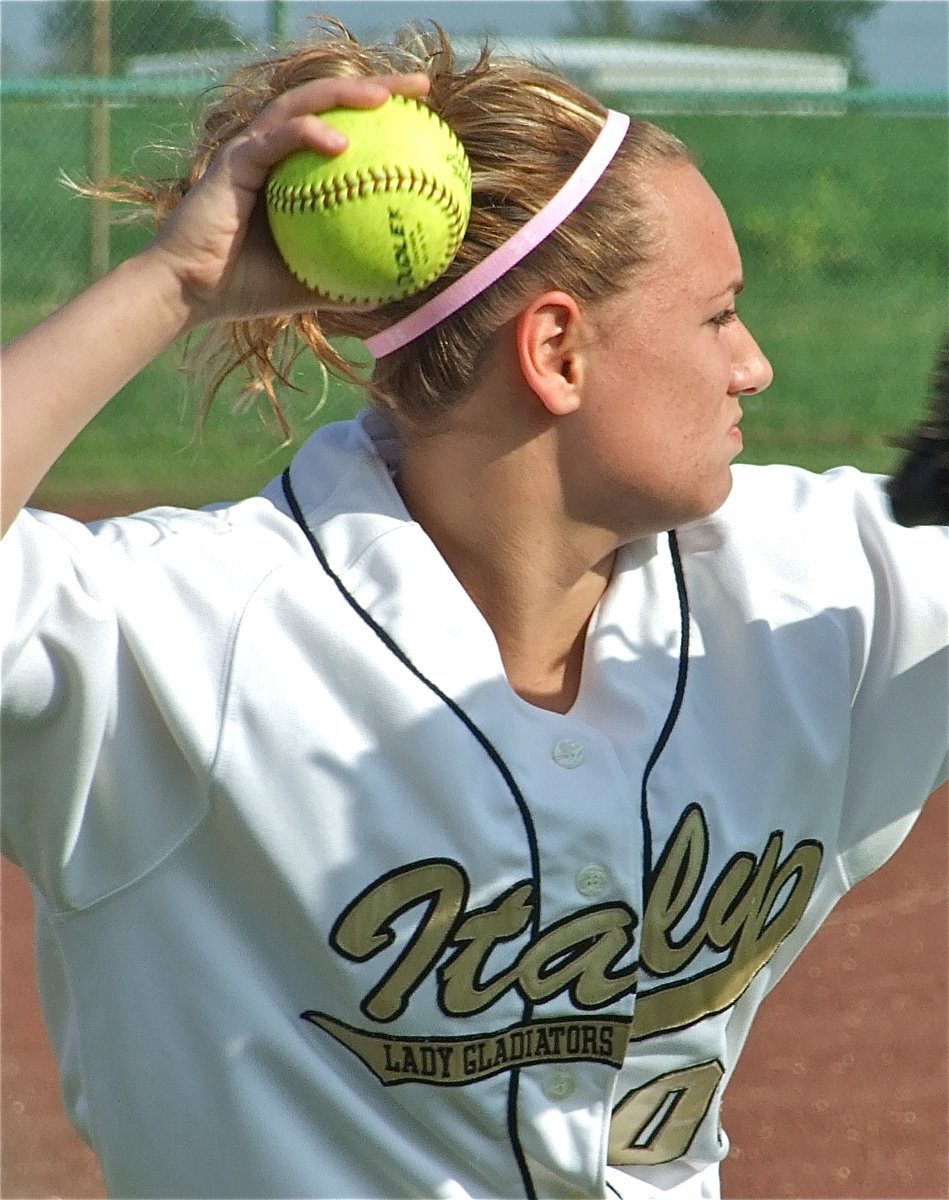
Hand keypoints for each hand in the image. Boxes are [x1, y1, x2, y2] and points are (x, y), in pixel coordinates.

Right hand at [145, 73, 430, 328]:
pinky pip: (276, 138)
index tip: (426, 121)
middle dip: (378, 87)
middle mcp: (273, 150)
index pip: (343, 130)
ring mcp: (251, 149)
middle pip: (329, 102)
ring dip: (345, 94)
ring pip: (302, 104)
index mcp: (292, 172)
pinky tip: (341, 143)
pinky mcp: (234, 160)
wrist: (189, 292)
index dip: (383, 120)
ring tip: (385, 99)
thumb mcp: (309, 287)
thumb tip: (397, 292)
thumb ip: (349, 282)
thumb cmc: (243, 289)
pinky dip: (308, 134)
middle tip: (421, 89)